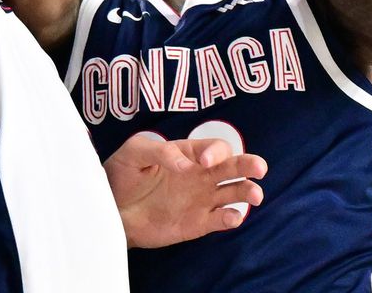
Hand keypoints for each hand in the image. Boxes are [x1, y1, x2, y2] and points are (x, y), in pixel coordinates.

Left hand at [104, 134, 267, 248]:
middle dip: (248, 165)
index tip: (204, 162)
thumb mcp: (134, 152)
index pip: (214, 148)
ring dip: (248, 192)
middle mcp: (201, 174)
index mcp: (189, 153)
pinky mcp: (198, 223)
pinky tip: (231, 217)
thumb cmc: (122, 174)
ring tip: (255, 196)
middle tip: (260, 168)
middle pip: (233, 166)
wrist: (111, 209)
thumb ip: (160, 151)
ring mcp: (202, 199)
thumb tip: (186, 165)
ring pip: (235, 192)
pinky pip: (221, 219)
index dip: (215, 152)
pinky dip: (231, 218)